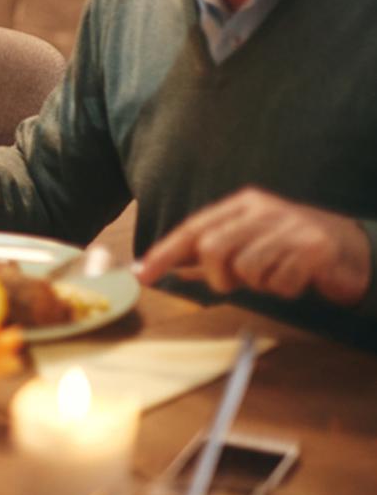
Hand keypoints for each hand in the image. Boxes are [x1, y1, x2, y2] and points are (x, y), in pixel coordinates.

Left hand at [138, 187, 371, 305]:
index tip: (142, 275)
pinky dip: (284, 289)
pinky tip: (298, 278)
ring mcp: (289, 226)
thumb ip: (211, 256)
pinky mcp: (313, 247)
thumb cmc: (291, 248)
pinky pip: (279, 282)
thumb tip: (170, 269)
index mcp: (242, 205)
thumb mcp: (249, 244)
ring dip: (258, 284)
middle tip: (237, 283)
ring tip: (276, 275)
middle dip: (218, 276)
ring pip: (246, 268)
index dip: (165, 253)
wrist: (352, 249)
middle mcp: (262, 209)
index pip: (192, 228)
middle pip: (212, 248)